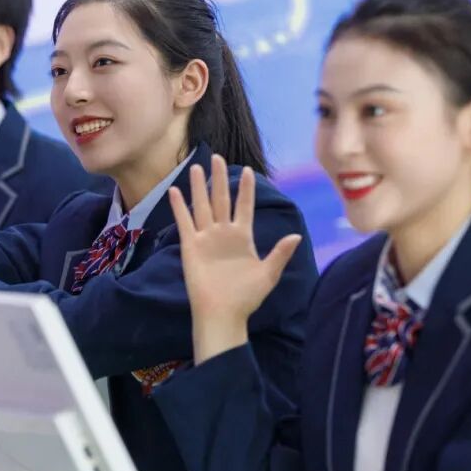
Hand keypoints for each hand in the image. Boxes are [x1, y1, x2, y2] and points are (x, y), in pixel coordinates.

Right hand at [168, 156, 301, 363]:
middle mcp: (223, 233)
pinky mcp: (190, 246)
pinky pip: (184, 222)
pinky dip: (179, 207)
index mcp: (243, 237)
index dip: (246, 189)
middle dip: (219, 178)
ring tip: (196, 166)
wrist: (223, 313)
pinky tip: (175, 191)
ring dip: (198, 187)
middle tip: (216, 157)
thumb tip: (295, 235)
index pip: (244, 206)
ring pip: (202, 206)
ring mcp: (206, 238)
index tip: (248, 171)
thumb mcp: (268, 274)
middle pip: (221, 199)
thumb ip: (280, 253)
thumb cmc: (246, 297)